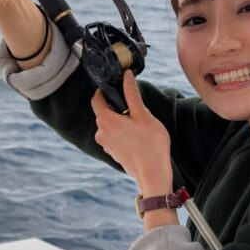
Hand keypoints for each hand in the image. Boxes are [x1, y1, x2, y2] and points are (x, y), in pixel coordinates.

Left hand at [91, 72, 171, 191]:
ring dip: (121, 122)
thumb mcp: (143, 114)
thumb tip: (126, 75)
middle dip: (117, 108)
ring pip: (110, 126)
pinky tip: (138, 138)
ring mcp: (106, 145)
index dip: (105, 91)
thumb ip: (132, 94)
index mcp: (105, 121)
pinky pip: (114, 137)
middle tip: (135, 109)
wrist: (153, 174)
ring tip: (139, 126)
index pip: (96, 99)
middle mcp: (101, 133)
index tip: (116, 87)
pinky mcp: (112, 153)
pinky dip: (122, 134)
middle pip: (104, 113)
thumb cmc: (150, 143)